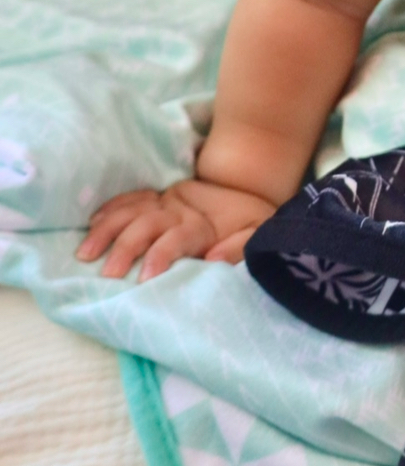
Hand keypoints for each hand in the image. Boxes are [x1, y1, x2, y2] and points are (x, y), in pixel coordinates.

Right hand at [75, 178, 278, 281]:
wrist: (248, 186)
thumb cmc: (250, 219)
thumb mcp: (258, 232)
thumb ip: (240, 246)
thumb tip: (211, 260)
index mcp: (201, 224)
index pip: (175, 239)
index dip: (160, 256)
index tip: (144, 279)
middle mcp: (178, 211)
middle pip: (146, 225)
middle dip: (125, 248)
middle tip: (107, 274)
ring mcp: (164, 202)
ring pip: (130, 212)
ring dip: (105, 230)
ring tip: (84, 254)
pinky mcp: (158, 197)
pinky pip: (130, 199)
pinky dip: (110, 208)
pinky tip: (91, 222)